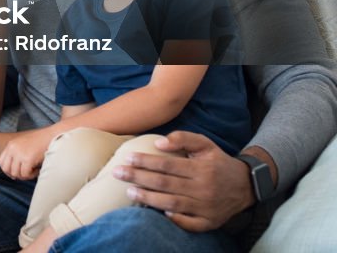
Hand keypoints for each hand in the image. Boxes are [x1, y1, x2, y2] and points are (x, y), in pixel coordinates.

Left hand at [0, 128, 52, 179]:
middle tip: (26, 174)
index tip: (17, 173)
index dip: (8, 170)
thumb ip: (16, 155)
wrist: (52, 135)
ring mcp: (19, 153)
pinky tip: (37, 170)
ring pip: (16, 173)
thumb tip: (12, 174)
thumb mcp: (24, 145)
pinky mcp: (28, 159)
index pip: (1, 162)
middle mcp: (12, 149)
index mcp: (10, 145)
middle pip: (7, 169)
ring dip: (25, 175)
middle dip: (16, 175)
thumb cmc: (40, 142)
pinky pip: (25, 174)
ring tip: (34, 170)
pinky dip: (32, 175)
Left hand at [112, 131, 256, 230]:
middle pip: (165, 184)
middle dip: (138, 178)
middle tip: (117, 173)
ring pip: (172, 204)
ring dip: (148, 198)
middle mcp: (204, 188)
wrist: (246, 186)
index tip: (127, 157)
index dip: (145, 161)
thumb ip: (183, 138)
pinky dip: (173, 219)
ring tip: (129, 191)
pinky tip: (157, 213)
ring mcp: (206, 207)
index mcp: (201, 168)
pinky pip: (189, 224)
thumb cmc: (218, 162)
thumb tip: (158, 143)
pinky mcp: (210, 222)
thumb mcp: (205, 144)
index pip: (167, 165)